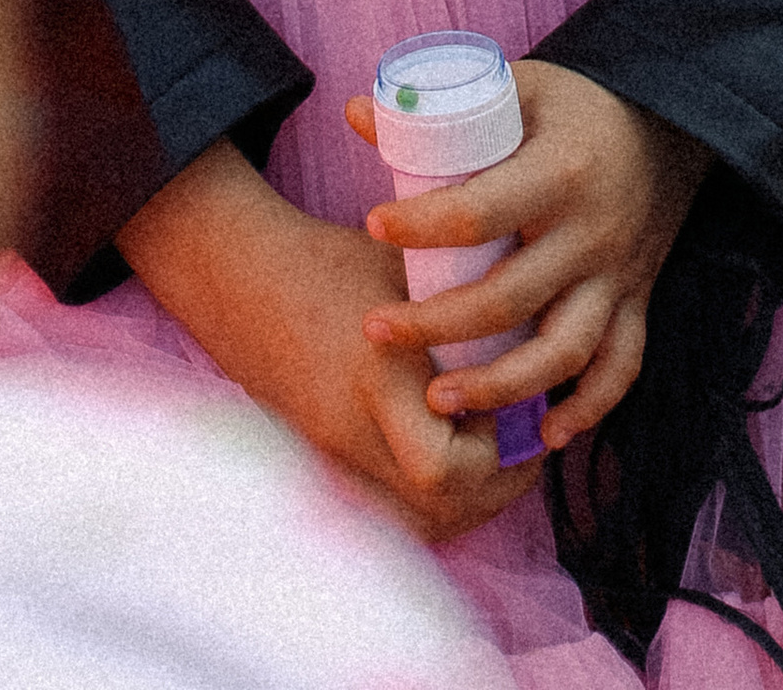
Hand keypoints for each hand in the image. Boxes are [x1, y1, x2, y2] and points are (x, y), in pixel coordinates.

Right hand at [116, 139, 538, 541]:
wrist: (239, 277)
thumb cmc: (332, 258)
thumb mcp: (408, 269)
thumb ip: (468, 306)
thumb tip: (543, 318)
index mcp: (378, 381)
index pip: (445, 469)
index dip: (500, 452)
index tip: (525, 405)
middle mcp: (354, 433)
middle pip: (440, 512)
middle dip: (499, 486)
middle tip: (528, 435)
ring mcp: (334, 456)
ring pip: (418, 523)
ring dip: (470, 498)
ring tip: (499, 445)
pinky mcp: (326, 461)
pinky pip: (393, 509)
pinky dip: (434, 497)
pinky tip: (457, 450)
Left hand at [352, 56, 709, 452]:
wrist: (671, 125)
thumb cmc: (578, 108)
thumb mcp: (519, 90)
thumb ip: (443, 113)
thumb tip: (355, 112)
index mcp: (559, 172)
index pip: (478, 212)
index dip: (420, 224)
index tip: (373, 225)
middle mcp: (590, 232)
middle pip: (508, 298)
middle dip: (436, 325)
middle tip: (376, 330)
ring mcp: (616, 275)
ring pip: (561, 351)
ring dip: (500, 386)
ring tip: (438, 399)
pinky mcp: (635, 300)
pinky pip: (620, 366)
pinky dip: (587, 406)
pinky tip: (546, 434)